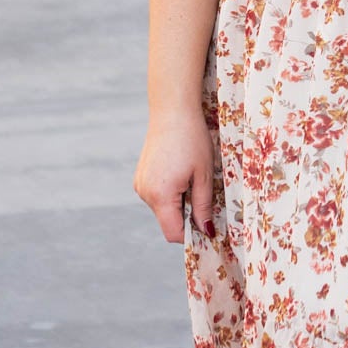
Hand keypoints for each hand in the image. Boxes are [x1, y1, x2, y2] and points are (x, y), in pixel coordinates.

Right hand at [133, 109, 214, 243]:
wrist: (172, 112)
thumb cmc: (192, 140)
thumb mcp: (204, 175)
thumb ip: (203, 206)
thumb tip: (205, 231)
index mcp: (160, 195)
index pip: (173, 233)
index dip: (191, 235)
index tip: (207, 227)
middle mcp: (145, 193)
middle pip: (168, 221)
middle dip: (186, 216)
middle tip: (201, 191)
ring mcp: (140, 184)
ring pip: (162, 209)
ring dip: (178, 202)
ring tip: (189, 177)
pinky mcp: (140, 176)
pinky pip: (157, 195)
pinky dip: (170, 192)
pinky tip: (179, 172)